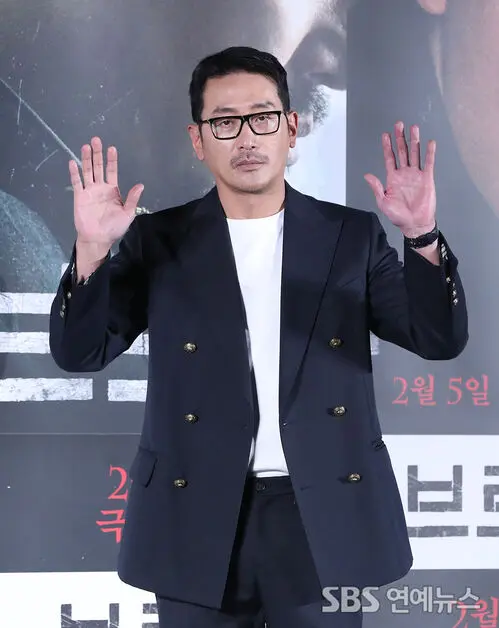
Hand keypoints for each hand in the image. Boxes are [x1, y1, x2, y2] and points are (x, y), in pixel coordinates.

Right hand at [70, 136, 143, 250]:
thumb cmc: (114, 227)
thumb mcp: (128, 214)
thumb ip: (132, 199)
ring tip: (86, 146)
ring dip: (86, 159)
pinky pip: (76, 182)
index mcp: (113, 190)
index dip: (112, 160)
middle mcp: (100, 187)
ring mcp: (89, 191)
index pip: (112, 171)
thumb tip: (141, 185)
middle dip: (98, 154)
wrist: (98, 238)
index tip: (112, 148)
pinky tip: (73, 162)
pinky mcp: (79, 196)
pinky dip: (74, 173)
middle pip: (98, 167)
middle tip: (96, 140)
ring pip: (87, 171)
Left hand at [364, 122, 435, 237]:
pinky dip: (429, 153)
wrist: (414, 224)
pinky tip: (429, 142)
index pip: (389, 158)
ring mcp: (416, 175)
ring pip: (415, 154)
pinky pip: (429, 163)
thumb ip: (376, 187)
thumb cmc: (398, 216)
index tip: (385, 135)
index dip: (387, 147)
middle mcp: (404, 174)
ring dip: (414, 141)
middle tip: (399, 125)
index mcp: (393, 178)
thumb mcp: (383, 202)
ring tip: (413, 128)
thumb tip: (367, 175)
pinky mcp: (427, 179)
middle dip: (400, 138)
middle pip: (402, 151)